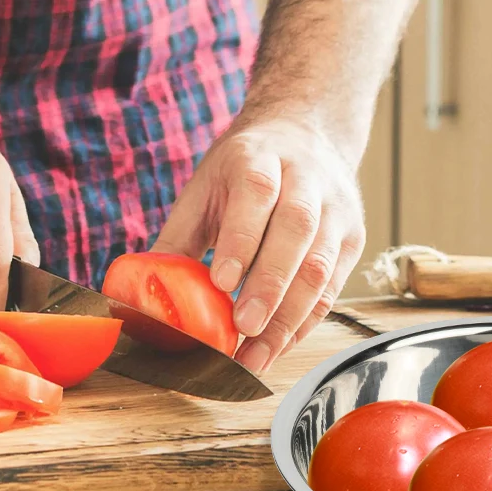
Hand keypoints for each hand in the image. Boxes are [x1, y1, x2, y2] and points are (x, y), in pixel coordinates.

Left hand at [152, 113, 365, 372]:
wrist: (304, 134)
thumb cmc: (244, 168)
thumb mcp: (205, 187)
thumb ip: (176, 239)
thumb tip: (139, 295)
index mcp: (261, 157)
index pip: (257, 193)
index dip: (242, 238)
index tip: (221, 282)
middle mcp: (306, 178)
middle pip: (297, 228)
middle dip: (270, 283)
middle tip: (243, 327)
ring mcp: (336, 208)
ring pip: (321, 263)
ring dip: (290, 316)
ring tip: (257, 355)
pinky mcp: (352, 237)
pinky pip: (333, 286)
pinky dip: (305, 322)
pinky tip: (278, 346)